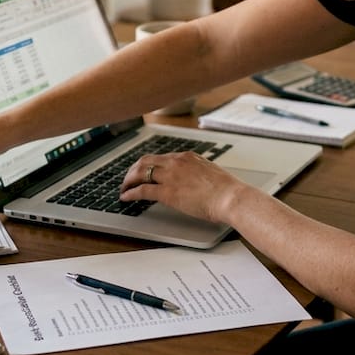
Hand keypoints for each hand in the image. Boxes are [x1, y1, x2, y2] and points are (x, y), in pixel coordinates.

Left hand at [118, 151, 249, 223]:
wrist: (231, 197)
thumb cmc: (226, 190)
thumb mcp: (210, 174)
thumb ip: (197, 174)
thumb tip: (193, 182)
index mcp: (187, 157)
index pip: (161, 157)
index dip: (149, 165)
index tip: (144, 172)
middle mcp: (176, 162)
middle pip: (145, 161)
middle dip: (134, 170)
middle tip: (128, 179)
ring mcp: (170, 176)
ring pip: (140, 172)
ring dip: (128, 180)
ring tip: (124, 188)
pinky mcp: (167, 192)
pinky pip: (142, 190)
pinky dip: (131, 193)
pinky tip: (126, 197)